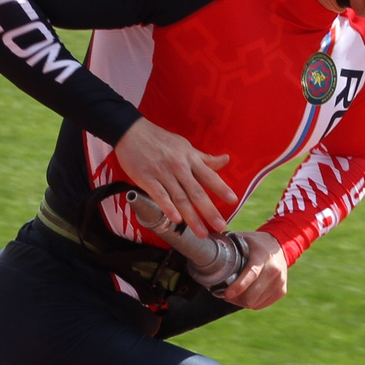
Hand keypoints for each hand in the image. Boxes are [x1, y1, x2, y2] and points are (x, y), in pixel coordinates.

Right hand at [115, 118, 235, 238]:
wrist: (132, 132)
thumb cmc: (160, 140)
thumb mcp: (185, 146)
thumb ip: (204, 158)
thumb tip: (226, 160)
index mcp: (190, 159)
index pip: (209, 176)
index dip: (221, 188)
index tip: (233, 201)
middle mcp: (179, 167)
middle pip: (196, 192)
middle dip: (209, 210)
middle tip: (220, 225)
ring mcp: (163, 174)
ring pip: (180, 198)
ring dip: (191, 217)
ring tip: (201, 232)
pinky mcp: (147, 179)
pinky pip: (159, 195)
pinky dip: (168, 207)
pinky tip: (175, 219)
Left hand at [219, 229, 287, 309]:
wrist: (279, 245)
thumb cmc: (254, 244)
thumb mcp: (242, 239)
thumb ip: (225, 245)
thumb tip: (203, 251)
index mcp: (262, 256)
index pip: (251, 274)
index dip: (238, 286)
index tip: (227, 294)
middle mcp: (274, 269)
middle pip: (252, 295)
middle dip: (235, 298)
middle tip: (225, 294)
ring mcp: (280, 281)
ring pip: (255, 303)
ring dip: (241, 301)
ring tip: (234, 294)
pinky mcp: (282, 291)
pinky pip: (261, 304)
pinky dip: (251, 303)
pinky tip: (246, 294)